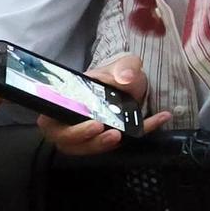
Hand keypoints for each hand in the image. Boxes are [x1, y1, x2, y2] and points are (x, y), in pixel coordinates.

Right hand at [35, 53, 173, 154]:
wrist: (132, 82)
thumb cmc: (118, 74)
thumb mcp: (123, 64)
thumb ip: (124, 67)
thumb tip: (125, 79)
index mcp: (66, 99)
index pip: (49, 115)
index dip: (55, 123)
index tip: (79, 120)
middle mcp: (71, 119)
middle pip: (64, 138)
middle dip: (80, 137)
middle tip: (100, 129)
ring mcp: (87, 132)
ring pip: (84, 147)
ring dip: (100, 145)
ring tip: (117, 137)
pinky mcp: (105, 139)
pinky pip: (116, 144)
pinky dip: (137, 134)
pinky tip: (160, 119)